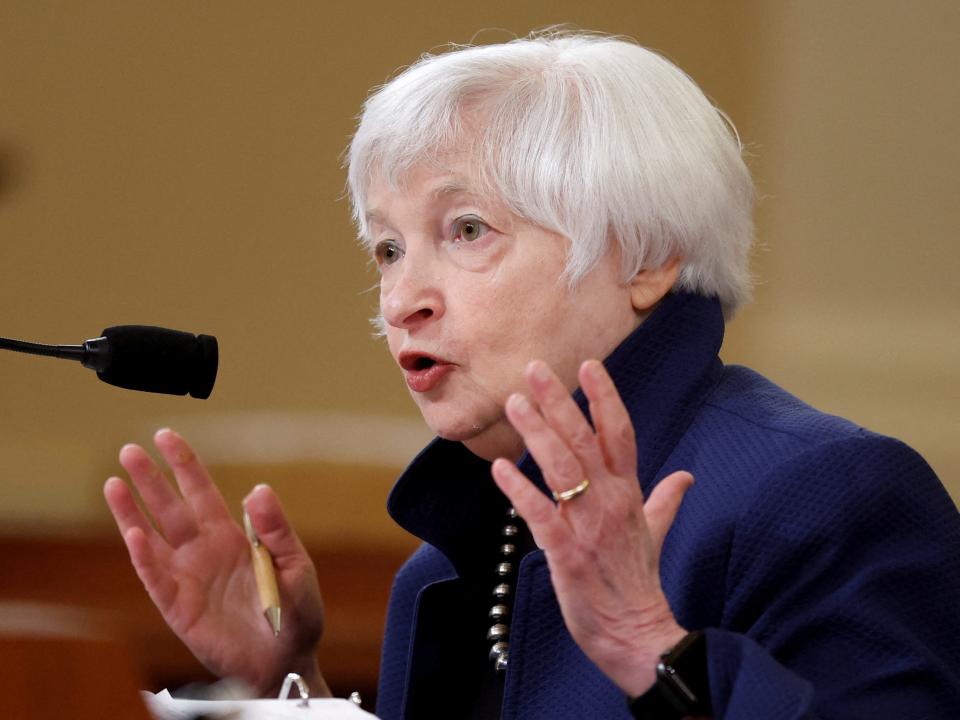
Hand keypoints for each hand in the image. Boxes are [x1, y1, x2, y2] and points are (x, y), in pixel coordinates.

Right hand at [103, 428, 328, 696]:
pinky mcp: (178, 607)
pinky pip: (156, 578)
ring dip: (132, 512)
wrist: (284, 661)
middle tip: (130, 450)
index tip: (167, 436)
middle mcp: (204, 551)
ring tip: (114, 482)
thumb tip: (259, 489)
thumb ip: (276, 529)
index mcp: (233, 536)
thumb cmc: (295, 614)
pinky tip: (133, 533)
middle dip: (151, 480)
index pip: (203, 492)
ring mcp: (187, 578)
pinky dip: (145, 557)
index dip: (184, 464)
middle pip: (171, 508)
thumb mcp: (294, 565)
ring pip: (153, 537)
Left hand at [491, 360, 692, 696]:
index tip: (590, 365)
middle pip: (584, 440)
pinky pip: (541, 516)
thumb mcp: (654, 534)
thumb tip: (685, 477)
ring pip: (561, 468)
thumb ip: (665, 501)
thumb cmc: (638, 583)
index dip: (604, 398)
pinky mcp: (566, 555)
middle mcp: (610, 502)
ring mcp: (588, 527)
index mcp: (629, 494)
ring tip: (515, 403)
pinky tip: (499, 469)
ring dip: (537, 433)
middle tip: (534, 368)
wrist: (638, 636)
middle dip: (559, 401)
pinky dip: (520, 491)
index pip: (620, 434)